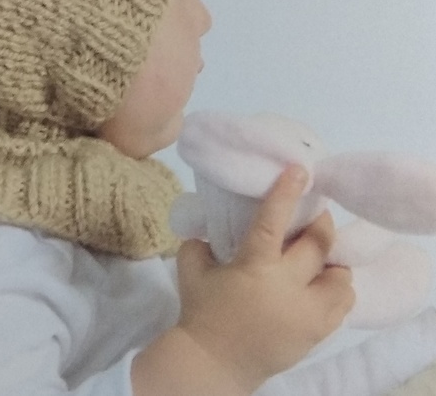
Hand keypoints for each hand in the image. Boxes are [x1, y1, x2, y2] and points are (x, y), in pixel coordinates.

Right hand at [175, 165, 354, 391]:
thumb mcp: (190, 267)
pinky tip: (321, 283)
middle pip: (319, 246)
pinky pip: (342, 305)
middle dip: (320, 224)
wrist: (213, 363)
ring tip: (321, 255)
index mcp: (255, 267)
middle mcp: (287, 287)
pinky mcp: (315, 333)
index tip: (301, 170)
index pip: (274, 221)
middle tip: (315, 214)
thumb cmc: (201, 312)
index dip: (287, 193)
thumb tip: (212, 224)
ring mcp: (306, 314)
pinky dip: (336, 288)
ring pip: (340, 277)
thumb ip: (202, 241)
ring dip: (332, 260)